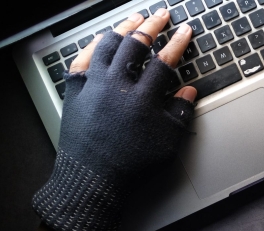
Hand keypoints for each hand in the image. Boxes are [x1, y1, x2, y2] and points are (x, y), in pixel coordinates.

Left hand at [32, 9, 195, 230]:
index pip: (164, 61)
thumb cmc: (131, 165)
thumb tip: (188, 91)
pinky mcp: (75, 91)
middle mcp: (116, 86)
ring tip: (134, 20)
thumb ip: (180, 113)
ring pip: (108, 45)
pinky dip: (93, 46)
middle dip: (152, 26)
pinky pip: (83, 59)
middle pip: (135, 44)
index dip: (177, 43)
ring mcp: (93, 86)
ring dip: (123, 29)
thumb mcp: (167, 143)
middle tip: (161, 15)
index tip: (185, 31)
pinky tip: (101, 39)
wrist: (91, 181)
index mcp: (142, 98)